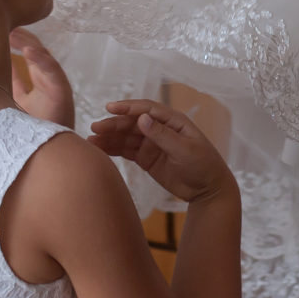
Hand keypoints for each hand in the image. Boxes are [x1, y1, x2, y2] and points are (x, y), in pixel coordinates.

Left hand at [10, 28, 75, 128]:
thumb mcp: (18, 99)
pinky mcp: (62, 90)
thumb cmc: (38, 124)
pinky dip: (42, 60)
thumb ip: (13, 82)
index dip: (17, 39)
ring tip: (15, 32)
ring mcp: (56, 82)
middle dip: (21, 36)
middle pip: (35, 49)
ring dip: (30, 43)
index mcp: (39, 76)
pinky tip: (29, 51)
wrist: (49, 146)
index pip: (28, 52)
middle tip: (4, 22)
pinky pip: (53, 71)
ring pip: (44, 56)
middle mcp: (48, 76)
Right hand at [89, 98, 235, 206]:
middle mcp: (160, 129)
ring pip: (127, 137)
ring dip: (110, 137)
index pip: (147, 109)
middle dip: (114, 124)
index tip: (110, 108)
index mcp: (173, 121)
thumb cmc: (202, 165)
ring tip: (91, 139)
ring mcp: (152, 144)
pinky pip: (127, 151)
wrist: (207, 189)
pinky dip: (114, 149)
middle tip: (95, 128)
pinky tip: (99, 148)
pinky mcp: (146, 158)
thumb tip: (142, 118)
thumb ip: (162, 135)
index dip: (128, 107)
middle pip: (133, 123)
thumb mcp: (184, 149)